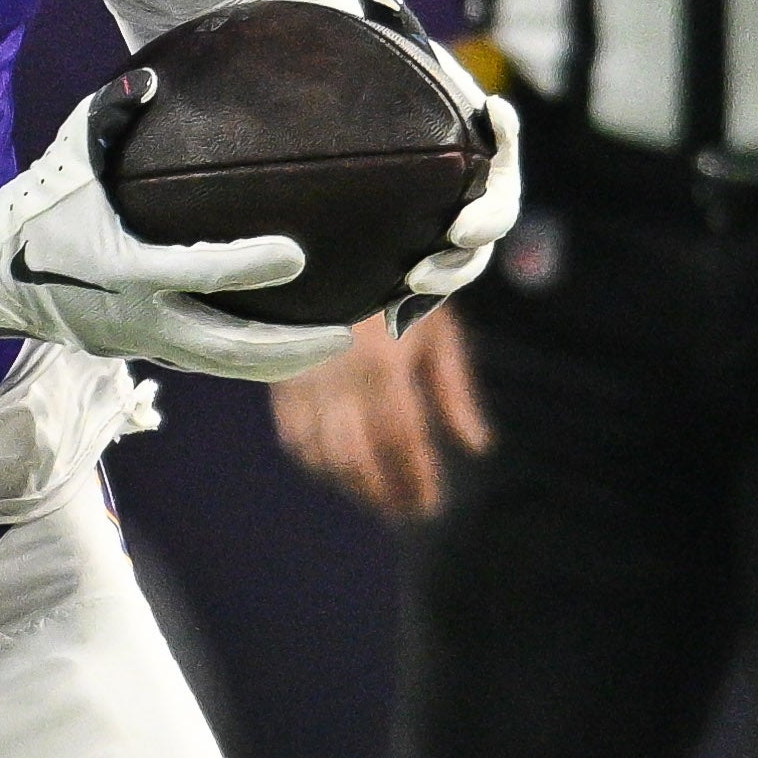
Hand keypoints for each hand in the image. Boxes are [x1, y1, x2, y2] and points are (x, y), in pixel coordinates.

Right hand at [0, 83, 345, 381]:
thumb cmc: (34, 206)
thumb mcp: (68, 152)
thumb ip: (112, 113)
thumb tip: (154, 77)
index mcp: (123, 266)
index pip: (200, 272)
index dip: (250, 265)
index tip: (298, 254)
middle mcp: (137, 315)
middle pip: (226, 347)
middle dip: (287, 347)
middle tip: (345, 337)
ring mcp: (138, 341)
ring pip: (220, 364)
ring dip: (275, 362)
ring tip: (328, 348)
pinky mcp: (137, 351)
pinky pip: (202, 360)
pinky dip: (244, 358)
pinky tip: (282, 347)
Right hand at [270, 299, 489, 519]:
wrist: (340, 247)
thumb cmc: (402, 287)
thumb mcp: (439, 333)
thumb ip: (455, 393)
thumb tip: (476, 448)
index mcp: (385, 367)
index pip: (402, 441)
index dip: (416, 479)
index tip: (430, 504)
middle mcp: (340, 380)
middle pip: (357, 459)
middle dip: (382, 492)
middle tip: (405, 510)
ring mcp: (305, 380)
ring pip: (321, 454)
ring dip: (351, 484)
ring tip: (376, 496)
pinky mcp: (281, 377)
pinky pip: (294, 437)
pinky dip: (316, 462)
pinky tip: (339, 471)